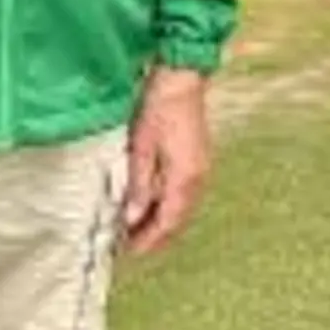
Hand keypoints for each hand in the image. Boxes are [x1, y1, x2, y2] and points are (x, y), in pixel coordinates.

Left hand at [121, 65, 211, 256]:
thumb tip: (133, 218)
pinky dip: (167, 205)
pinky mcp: (197, 159)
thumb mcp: (141, 146)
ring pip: (181, 208)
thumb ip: (139, 184)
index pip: (167, 223)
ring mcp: (201, 169)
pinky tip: (151, 203)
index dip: (148, 241)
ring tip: (136, 229)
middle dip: (155, 236)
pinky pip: (183, 194)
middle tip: (129, 247)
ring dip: (161, 221)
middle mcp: (198, 179)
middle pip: (177, 220)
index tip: (128, 252)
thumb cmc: (159, 106)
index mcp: (185, 179)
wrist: (182, 77)